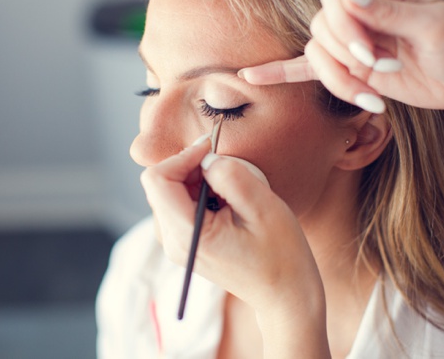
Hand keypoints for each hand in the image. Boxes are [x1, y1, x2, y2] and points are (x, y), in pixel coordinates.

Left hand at [141, 140, 329, 357]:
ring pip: (168, 192)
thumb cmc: (281, 254)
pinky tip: (226, 202)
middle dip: (188, 167)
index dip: (181, 156)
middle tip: (225, 169)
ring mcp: (177, 245)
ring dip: (195, 179)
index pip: (157, 180)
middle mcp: (174, 242)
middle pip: (160, 184)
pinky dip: (198, 192)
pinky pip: (179, 204)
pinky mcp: (185, 243)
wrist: (286, 294)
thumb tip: (206, 158)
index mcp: (189, 235)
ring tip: (230, 190)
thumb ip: (231, 176)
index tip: (210, 149)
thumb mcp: (263, 207)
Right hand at [239, 0, 443, 110]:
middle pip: (322, 24)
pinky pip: (308, 68)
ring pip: (317, 54)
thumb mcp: (435, 26)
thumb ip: (392, 12)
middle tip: (382, 67)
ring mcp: (353, 41)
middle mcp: (362, 10)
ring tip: (375, 93)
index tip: (367, 45)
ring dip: (343, 80)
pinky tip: (252, 77)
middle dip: (347, 54)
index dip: (343, 18)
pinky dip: (280, 72)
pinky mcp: (350, 68)